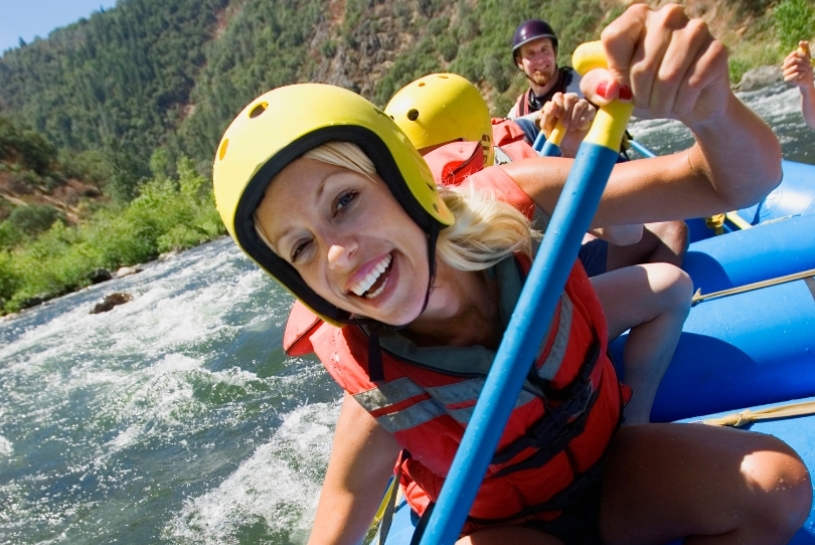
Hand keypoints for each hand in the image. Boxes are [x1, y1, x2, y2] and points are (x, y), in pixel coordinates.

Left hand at [539, 92, 595, 134]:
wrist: (571, 148)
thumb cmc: (558, 136)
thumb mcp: (547, 128)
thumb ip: (546, 116)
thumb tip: (552, 103)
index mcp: (558, 103)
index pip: (558, 96)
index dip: (558, 104)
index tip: (557, 116)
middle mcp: (570, 101)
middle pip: (570, 97)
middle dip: (566, 112)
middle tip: (564, 125)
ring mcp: (582, 105)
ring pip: (580, 104)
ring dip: (574, 118)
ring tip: (571, 128)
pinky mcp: (592, 110)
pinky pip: (589, 110)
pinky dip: (583, 120)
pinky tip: (580, 127)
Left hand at [579, 3, 730, 129]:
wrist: (687, 105)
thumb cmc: (645, 92)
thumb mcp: (613, 91)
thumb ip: (595, 86)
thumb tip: (609, 90)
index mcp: (638, 16)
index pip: (613, 39)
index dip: (617, 71)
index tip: (624, 82)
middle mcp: (668, 15)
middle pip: (641, 65)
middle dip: (641, 96)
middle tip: (647, 103)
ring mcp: (696, 29)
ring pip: (667, 77)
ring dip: (662, 102)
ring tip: (664, 104)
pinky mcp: (717, 50)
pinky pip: (691, 84)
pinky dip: (682, 103)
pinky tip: (684, 101)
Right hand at [783, 41, 813, 89]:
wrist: (807, 80)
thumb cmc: (806, 68)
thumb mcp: (807, 57)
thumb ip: (805, 48)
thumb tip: (801, 42)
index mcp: (788, 60)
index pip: (794, 53)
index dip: (803, 55)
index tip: (808, 59)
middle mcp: (784, 66)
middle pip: (794, 60)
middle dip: (804, 62)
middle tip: (808, 65)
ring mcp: (784, 73)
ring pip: (795, 67)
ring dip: (804, 68)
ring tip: (805, 70)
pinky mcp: (787, 79)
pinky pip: (796, 74)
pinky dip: (802, 74)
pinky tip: (802, 75)